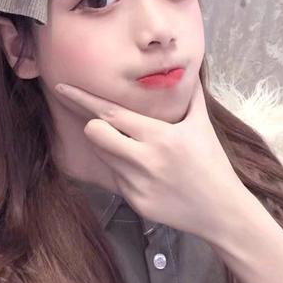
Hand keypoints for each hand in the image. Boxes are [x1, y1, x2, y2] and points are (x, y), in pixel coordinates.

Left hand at [55, 73, 248, 239]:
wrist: (221, 211)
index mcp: (159, 136)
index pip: (110, 113)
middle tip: (110, 127)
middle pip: (94, 133)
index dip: (83, 99)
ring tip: (135, 150)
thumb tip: (186, 71)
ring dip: (110, 147)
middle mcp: (143, 160)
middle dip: (94, 125)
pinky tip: (146, 174)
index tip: (61, 87)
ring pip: (102, 155)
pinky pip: (115, 178)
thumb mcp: (202, 126)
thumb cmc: (212, 163)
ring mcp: (136, 184)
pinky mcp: (134, 203)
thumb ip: (191, 97)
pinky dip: (123, 170)